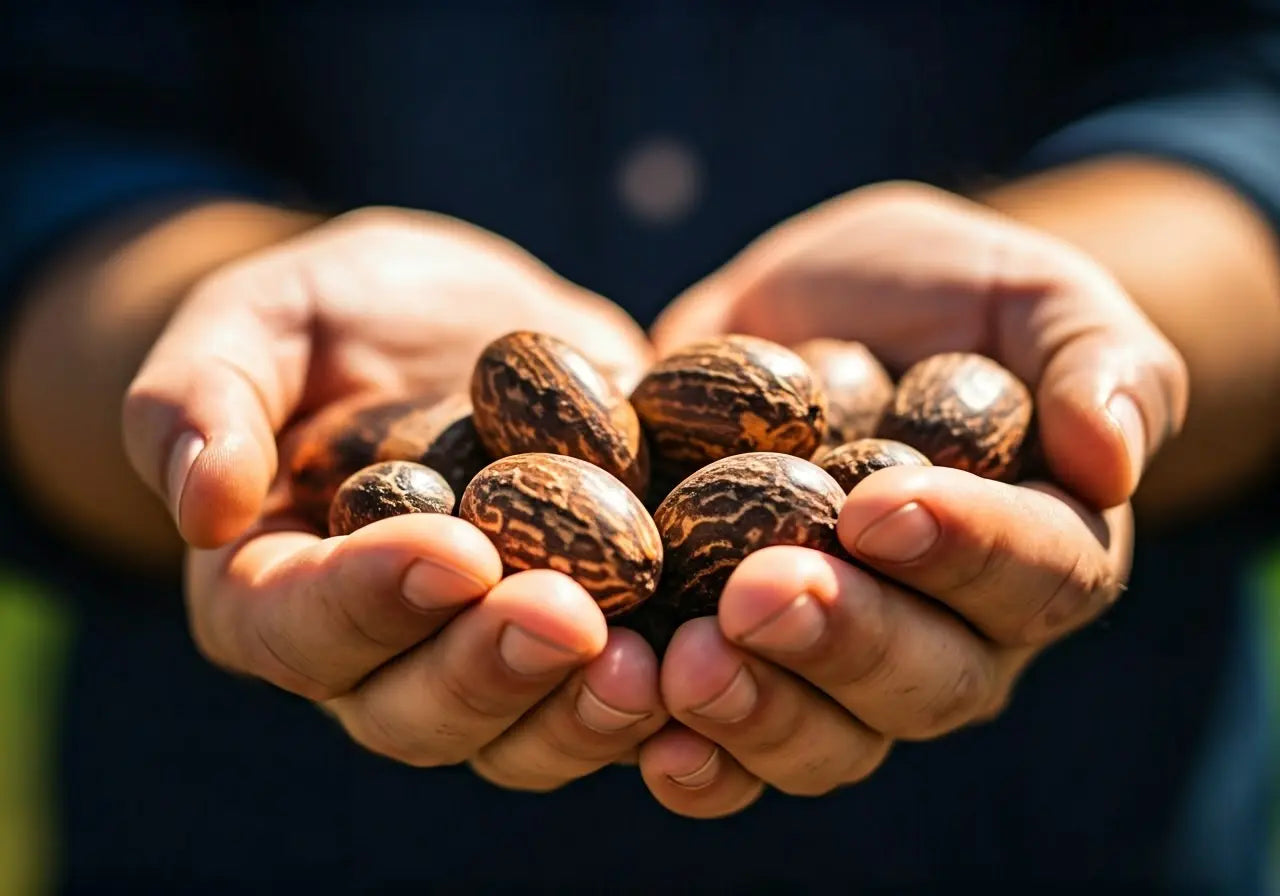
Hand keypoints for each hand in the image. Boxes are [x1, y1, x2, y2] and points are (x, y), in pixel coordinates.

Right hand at [122, 207, 666, 788]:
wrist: (463, 320)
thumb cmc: (340, 314)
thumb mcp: (260, 318)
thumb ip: (201, 395)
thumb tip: (202, 505)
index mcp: (276, 590)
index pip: (298, 628)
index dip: (369, 603)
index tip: (453, 552)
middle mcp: (381, 652)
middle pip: (416, 710)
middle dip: (491, 670)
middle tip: (568, 617)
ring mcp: (485, 657)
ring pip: (522, 732)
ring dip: (584, 711)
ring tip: (653, 664)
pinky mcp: (585, 638)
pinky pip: (615, 698)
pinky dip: (668, 695)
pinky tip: (721, 650)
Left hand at [637, 181, 1186, 816]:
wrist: (819, 315)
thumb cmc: (941, 297)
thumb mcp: (1026, 293)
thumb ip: (1094, 358)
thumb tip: (1114, 455)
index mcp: (1039, 552)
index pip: (1035, 576)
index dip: (965, 551)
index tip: (880, 506)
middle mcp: (953, 635)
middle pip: (925, 681)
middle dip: (843, 641)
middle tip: (758, 592)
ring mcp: (845, 668)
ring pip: (829, 739)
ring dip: (758, 712)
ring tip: (683, 664)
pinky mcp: (747, 669)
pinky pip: (732, 751)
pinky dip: (693, 758)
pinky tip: (643, 734)